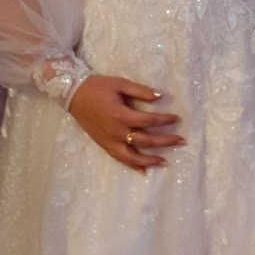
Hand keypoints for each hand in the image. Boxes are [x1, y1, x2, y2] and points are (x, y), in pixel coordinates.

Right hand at [67, 75, 183, 171]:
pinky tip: (143, 170)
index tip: (177, 118)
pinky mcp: (104, 145)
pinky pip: (120, 159)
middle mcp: (116, 132)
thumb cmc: (98, 87)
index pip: (148, 121)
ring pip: (133, 156)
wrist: (74, 95)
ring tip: (164, 161)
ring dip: (150, 160)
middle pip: (145, 141)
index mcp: (121, 115)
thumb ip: (140, 91)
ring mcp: (109, 141)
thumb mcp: (120, 83)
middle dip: (165, 141)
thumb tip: (160, 96)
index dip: (164, 120)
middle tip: (180, 140)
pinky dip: (132, 165)